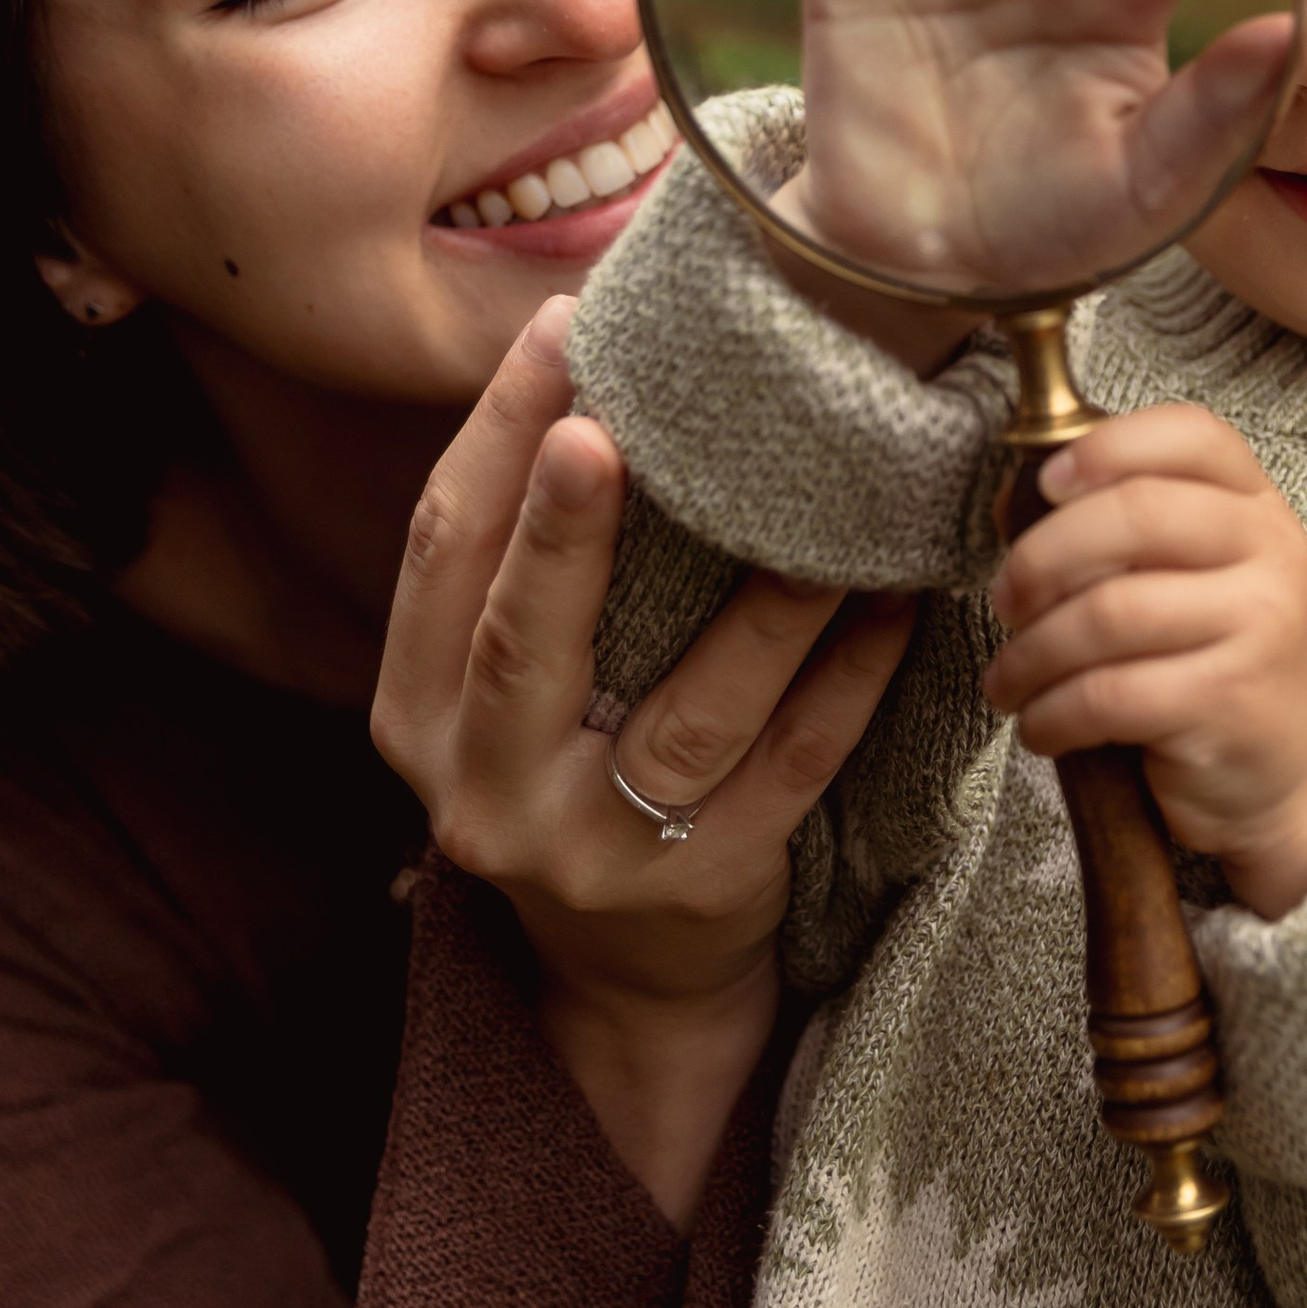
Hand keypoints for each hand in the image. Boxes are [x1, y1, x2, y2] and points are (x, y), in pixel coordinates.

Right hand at [372, 299, 911, 1218]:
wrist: (623, 980)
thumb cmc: (572, 773)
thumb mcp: (508, 688)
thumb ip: (530, 557)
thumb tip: (599, 356)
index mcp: (417, 712)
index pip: (440, 551)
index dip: (495, 436)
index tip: (560, 327)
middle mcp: (483, 786)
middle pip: (520, 637)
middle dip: (561, 525)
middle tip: (608, 416)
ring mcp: (590, 852)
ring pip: (687, 712)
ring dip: (763, 602)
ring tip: (826, 508)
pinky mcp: (700, 891)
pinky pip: (788, 768)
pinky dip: (844, 682)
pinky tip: (889, 607)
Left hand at [983, 404, 1306, 920]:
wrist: (1298, 766)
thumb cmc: (1218, 657)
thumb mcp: (1189, 575)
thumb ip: (1115, 528)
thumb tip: (1012, 503)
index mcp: (1256, 505)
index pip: (1190, 435)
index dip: (1107, 446)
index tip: (1045, 483)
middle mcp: (1270, 552)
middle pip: (1135, 514)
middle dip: (1042, 558)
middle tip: (1006, 602)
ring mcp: (1259, 625)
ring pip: (1108, 613)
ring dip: (1032, 653)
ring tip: (1009, 680)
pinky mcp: (1230, 700)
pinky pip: (1109, 694)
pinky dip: (1053, 714)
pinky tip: (1042, 725)